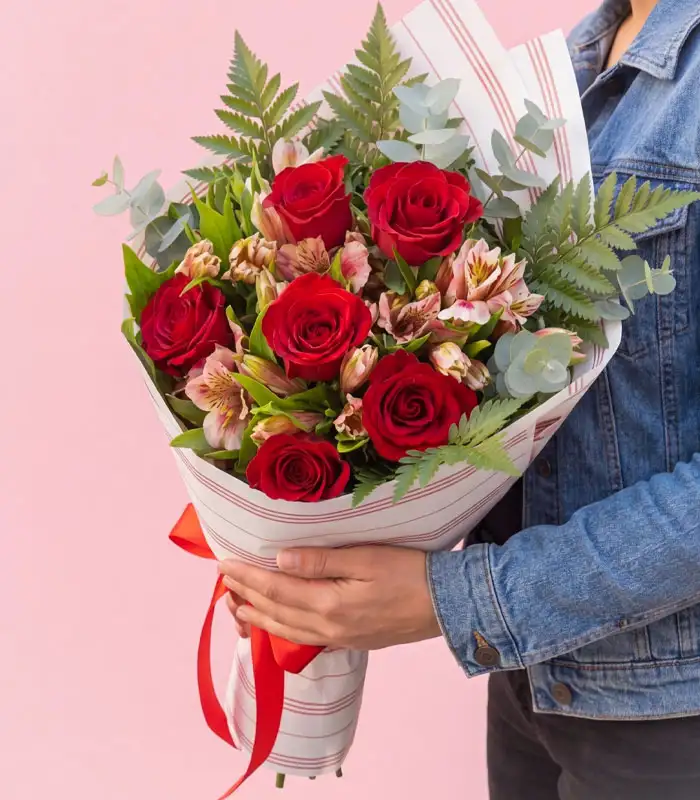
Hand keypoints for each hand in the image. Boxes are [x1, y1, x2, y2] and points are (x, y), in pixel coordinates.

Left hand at [220, 546, 440, 650]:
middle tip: (223, 583)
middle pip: (275, 612)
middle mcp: (328, 627)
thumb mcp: (366, 558)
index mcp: (330, 604)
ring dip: (258, 618)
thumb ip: (321, 561)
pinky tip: (277, 625)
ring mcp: (339, 638)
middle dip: (246, 597)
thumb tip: (280, 560)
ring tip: (237, 608)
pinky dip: (281, 630)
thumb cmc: (410, 573)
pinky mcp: (350, 641)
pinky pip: (303, 639)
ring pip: (286, 630)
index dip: (247, 577)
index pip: (276, 589)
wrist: (447, 606)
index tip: (224, 564)